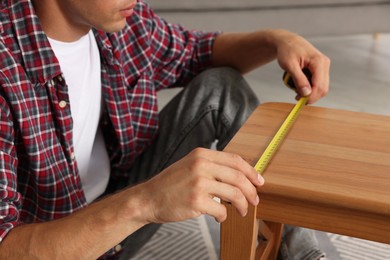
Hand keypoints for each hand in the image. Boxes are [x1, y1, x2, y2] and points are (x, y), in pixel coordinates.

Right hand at [139, 148, 263, 222]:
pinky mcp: (195, 201)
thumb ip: (212, 166)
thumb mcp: (191, 165)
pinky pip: (221, 210)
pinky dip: (224, 216)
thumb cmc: (170, 184)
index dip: (251, 172)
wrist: (148, 198)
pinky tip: (220, 218)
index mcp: (202, 154)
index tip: (259, 181)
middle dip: (251, 191)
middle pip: (238, 177)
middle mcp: (201, 165)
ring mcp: (198, 183)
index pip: (236, 160)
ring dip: (242, 205)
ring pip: (234, 194)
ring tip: (241, 211)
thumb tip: (240, 175)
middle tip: (255, 200)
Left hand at [274, 30, 329, 103]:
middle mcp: (324, 63)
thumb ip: (298, 79)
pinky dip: (310, 87)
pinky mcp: (321, 68)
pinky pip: (318, 83)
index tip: (299, 101)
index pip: (320, 85)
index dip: (311, 96)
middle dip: (311, 96)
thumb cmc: (287, 50)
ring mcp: (324, 66)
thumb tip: (306, 93)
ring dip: (310, 92)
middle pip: (323, 88)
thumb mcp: (289, 65)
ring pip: (322, 87)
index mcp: (318, 61)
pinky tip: (300, 84)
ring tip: (296, 88)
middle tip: (296, 97)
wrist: (288, 42)